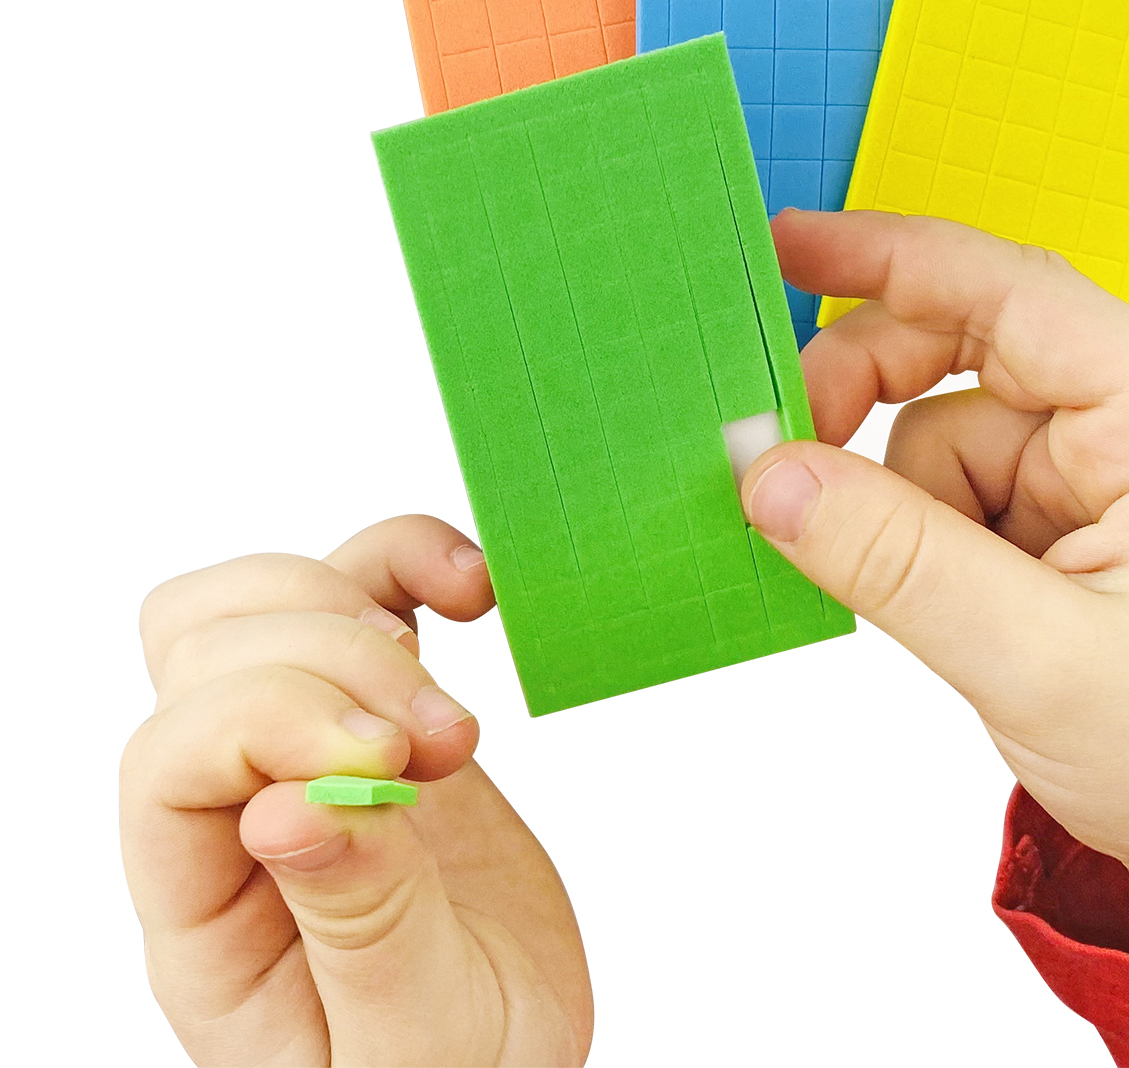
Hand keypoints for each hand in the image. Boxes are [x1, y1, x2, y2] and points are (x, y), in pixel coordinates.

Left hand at [120, 515, 590, 1065]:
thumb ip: (358, 928)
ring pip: (265, 597)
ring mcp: (309, 747)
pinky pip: (362, 581)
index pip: (170, 757)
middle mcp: (235, 812)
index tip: (395, 762)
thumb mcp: (409, 1042)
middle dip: (336, 665)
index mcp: (207, 913)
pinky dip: (411, 558)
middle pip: (206, 653)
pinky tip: (473, 594)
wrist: (511, 1055)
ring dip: (364, 604)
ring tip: (460, 707)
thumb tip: (287, 806)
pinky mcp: (385, 706)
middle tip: (451, 743)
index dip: (273, 722)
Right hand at [746, 210, 1128, 964]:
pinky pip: (952, 486)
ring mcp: (1104, 470)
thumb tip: (764, 472)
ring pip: (943, 429)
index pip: (1018, 294)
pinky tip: (956, 607)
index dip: (895, 257)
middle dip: (872, 396)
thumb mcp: (1035, 662)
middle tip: (789, 460)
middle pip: (970, 346)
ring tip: (945, 607)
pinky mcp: (1069, 515)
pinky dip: (919, 534)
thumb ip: (891, 558)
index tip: (789, 245)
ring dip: (904, 505)